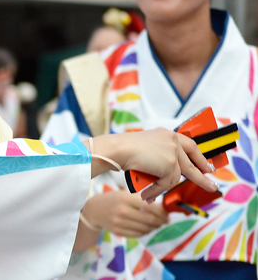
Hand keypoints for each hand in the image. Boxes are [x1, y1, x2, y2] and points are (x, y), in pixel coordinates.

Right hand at [83, 191, 167, 237]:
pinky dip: (146, 232)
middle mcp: (122, 210)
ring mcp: (119, 222)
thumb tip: (163, 208)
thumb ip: (143, 199)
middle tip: (165, 220)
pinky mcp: (118, 231)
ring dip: (154, 227)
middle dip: (161, 221)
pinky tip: (147, 228)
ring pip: (145, 229)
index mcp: (126, 198)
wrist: (94, 210)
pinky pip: (138, 234)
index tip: (167, 214)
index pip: (150, 207)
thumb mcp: (126, 194)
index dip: (162, 212)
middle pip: (149, 220)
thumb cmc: (114, 199)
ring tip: (157, 224)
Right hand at [91, 128, 216, 200]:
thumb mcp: (147, 147)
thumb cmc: (124, 148)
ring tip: (150, 196)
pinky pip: (165, 183)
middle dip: (202, 177)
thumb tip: (169, 172)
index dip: (200, 158)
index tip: (207, 167)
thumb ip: (160, 154)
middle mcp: (173, 141)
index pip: (190, 146)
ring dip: (161, 188)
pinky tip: (147, 194)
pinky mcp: (169, 164)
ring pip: (174, 177)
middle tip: (212, 186)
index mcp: (168, 134)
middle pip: (192, 162)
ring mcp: (173, 152)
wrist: (118, 149)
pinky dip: (155, 190)